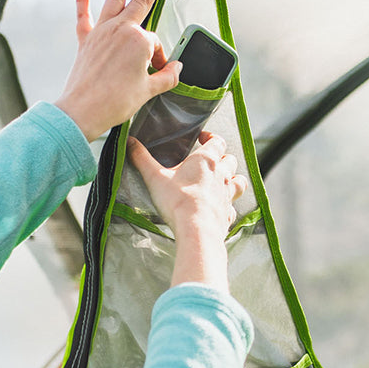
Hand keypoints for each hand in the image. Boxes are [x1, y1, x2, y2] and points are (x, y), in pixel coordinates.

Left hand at [55, 0, 181, 141]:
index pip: (154, 43)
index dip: (158, 59)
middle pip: (142, 0)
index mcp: (139, 41)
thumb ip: (166, 77)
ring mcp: (101, 32)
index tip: (156, 72)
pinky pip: (83, 14)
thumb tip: (177, 69)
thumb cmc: (115, 103)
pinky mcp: (85, 40)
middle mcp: (120, 29)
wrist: (82, 112)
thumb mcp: (148, 92)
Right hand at [127, 131, 247, 290]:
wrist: (196, 229)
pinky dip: (228, 206)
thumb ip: (141, 158)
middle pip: (230, 160)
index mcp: (206, 161)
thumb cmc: (177, 201)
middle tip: (212, 162)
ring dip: (234, 180)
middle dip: (223, 159)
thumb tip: (129, 142)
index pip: (217, 142)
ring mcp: (227, 195)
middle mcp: (221, 175)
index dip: (211, 138)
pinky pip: (232, 207)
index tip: (203, 138)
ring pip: (239, 182)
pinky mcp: (227, 214)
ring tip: (225, 182)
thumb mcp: (154, 177)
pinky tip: (220, 209)